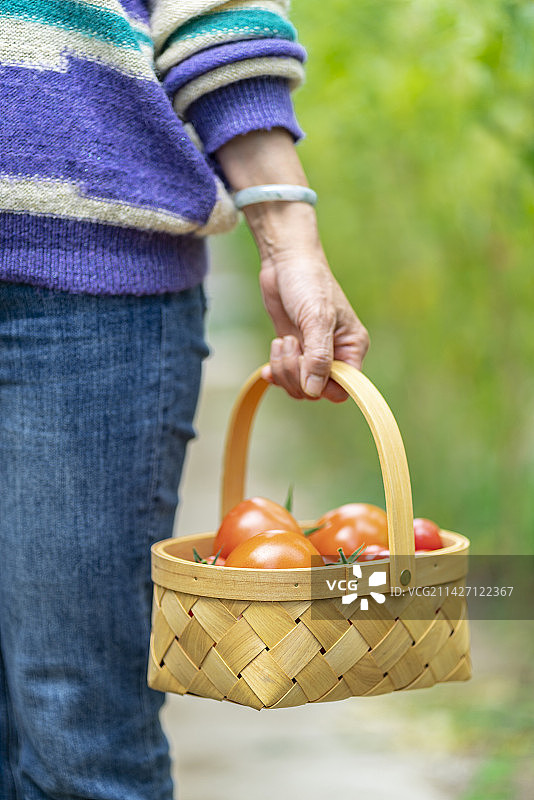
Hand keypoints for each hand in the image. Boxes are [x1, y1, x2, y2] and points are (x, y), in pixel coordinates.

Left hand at [259, 247, 368, 401]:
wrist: (285, 263)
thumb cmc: (308, 282)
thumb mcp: (317, 318)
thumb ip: (319, 356)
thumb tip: (314, 390)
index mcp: (352, 348)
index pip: (344, 388)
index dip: (322, 386)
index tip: (307, 366)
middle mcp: (336, 355)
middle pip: (316, 390)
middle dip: (296, 374)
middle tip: (288, 344)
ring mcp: (313, 354)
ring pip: (299, 386)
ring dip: (284, 369)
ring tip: (281, 342)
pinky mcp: (295, 351)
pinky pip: (286, 377)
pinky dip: (275, 373)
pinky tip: (267, 368)